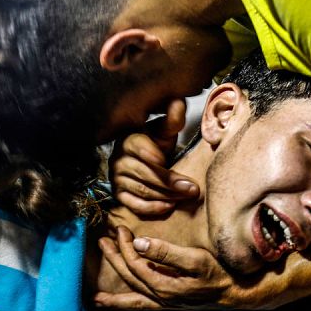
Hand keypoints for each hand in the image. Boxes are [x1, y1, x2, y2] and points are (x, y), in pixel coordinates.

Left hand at [93, 226, 245, 310]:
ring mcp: (170, 305)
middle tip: (101, 245)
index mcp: (162, 284)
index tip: (120, 229)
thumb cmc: (218, 274)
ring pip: (138, 302)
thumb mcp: (194, 259)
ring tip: (98, 301)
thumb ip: (166, 252)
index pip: (136, 263)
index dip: (125, 246)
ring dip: (118, 301)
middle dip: (115, 262)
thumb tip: (139, 244)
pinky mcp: (180, 309)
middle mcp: (162, 298)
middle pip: (131, 280)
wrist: (239, 293)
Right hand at [109, 99, 199, 215]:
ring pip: (142, 190)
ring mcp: (117, 179)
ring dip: (166, 195)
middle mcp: (119, 159)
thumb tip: (178, 102)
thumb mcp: (165, 130)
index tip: (164, 158)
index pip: (138, 146)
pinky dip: (151, 208)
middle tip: (192, 188)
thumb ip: (172, 119)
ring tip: (187, 196)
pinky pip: (134, 205)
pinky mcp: (120, 195)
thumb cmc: (157, 143)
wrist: (146, 160)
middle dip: (170, 181)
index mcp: (129, 139)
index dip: (150, 152)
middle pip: (144, 173)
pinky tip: (168, 207)